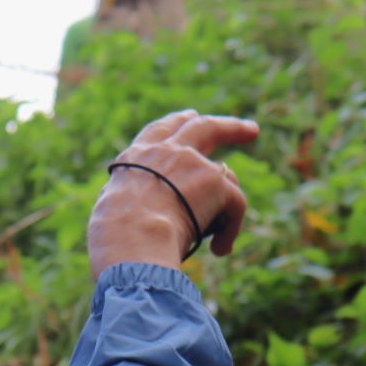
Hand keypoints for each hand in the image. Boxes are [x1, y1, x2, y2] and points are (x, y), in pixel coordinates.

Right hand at [88, 111, 258, 278]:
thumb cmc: (116, 236)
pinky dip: (230, 229)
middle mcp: (167, 151)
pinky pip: (234, 206)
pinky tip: (219, 249)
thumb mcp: (114, 212)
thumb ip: (133, 203)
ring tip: (219, 239)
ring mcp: (193, 162)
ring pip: (226, 176)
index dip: (177, 123)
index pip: (160, 131)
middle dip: (230, 128)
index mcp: (137, 158)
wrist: (133, 237)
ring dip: (228, 204)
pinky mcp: (215, 181)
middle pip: (203, 127)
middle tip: (251, 130)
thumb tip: (146, 218)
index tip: (191, 116)